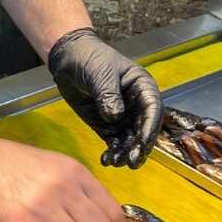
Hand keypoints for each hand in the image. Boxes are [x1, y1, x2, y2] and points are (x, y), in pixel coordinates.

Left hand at [48, 28, 162, 167]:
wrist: (68, 60)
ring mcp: (122, 116)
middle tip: (132, 161)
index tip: (143, 143)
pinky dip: (112, 151)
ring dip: (125, 152)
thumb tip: (115, 117)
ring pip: (129, 139)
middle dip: (138, 146)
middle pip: (143, 129)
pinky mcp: (106, 125)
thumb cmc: (90, 58)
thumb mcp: (101, 74)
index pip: (152, 109)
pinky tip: (107, 160)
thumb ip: (109, 96)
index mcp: (142, 87)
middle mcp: (135, 105)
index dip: (150, 128)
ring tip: (116, 162)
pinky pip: (113, 141)